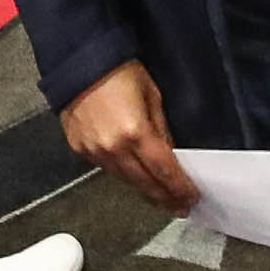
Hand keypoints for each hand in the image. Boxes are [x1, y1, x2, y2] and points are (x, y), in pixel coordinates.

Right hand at [60, 59, 197, 210]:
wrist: (78, 62)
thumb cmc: (119, 72)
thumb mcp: (152, 96)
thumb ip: (162, 130)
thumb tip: (170, 156)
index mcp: (135, 133)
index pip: (164, 171)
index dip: (179, 188)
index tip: (191, 199)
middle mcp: (112, 149)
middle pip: (144, 183)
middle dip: (164, 198)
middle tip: (179, 208)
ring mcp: (93, 152)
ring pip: (124, 180)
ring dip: (144, 189)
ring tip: (160, 197)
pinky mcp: (79, 149)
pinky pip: (106, 169)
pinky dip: (123, 174)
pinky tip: (134, 176)